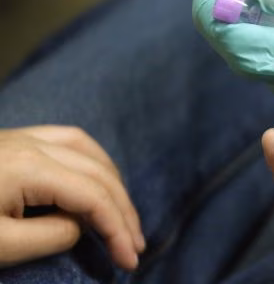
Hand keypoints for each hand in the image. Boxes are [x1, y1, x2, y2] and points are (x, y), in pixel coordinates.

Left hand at [0, 126, 143, 269]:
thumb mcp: (1, 245)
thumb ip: (52, 235)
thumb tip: (80, 224)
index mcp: (29, 167)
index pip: (93, 196)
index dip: (118, 228)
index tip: (129, 260)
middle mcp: (31, 144)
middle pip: (97, 171)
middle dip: (123, 209)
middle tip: (136, 244)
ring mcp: (19, 138)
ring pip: (85, 148)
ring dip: (111, 179)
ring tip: (122, 210)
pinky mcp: (7, 142)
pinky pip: (64, 140)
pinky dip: (89, 159)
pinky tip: (92, 176)